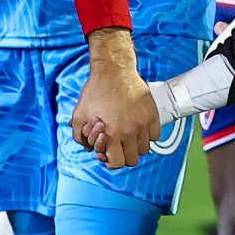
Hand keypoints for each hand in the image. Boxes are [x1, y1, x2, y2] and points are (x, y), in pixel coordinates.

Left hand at [69, 31, 158, 168]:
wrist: (113, 70)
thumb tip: (88, 148)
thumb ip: (79, 135)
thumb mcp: (79, 114)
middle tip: (120, 145)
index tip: (110, 153)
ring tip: (129, 136)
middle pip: (133, 160)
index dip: (112, 161)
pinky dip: (148, 136)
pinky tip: (139, 128)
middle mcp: (129, 132)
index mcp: (111, 135)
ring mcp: (143, 124)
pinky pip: (155, 136)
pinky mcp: (152, 115)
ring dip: (136, 146)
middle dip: (124, 155)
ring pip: (144, 149)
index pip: (117, 163)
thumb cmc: (95, 90)